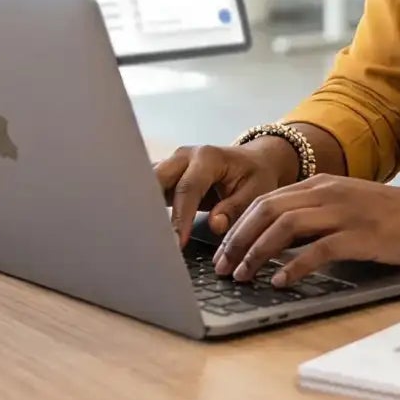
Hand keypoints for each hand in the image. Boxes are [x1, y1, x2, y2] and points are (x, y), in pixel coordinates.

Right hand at [153, 140, 297, 246]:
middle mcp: (184, 157)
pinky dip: (146, 208)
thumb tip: (215, 225)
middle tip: (151, 240)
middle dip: (150, 209)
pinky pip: (149, 190)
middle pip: (156, 179)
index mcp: (208, 157)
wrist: (254, 160)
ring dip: (144, 208)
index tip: (176, 243)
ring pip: (147, 183)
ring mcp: (172, 164)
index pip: (187, 188)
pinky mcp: (167, 176)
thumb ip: (235, 208)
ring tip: (143, 237)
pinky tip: (145, 230)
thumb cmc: (256, 175)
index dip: (180, 217)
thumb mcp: (256, 191)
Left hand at [213, 176, 399, 287]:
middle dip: (238, 239)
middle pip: (267, 210)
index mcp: (322, 184)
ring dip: (257, 252)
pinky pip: (318, 249)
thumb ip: (315, 216)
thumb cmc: (394, 217)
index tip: (222, 251)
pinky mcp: (361, 235)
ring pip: (285, 226)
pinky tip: (281, 281)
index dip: (237, 225)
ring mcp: (344, 212)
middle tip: (222, 267)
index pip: (266, 200)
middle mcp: (328, 193)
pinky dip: (294, 266)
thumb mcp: (348, 206)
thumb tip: (276, 241)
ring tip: (243, 276)